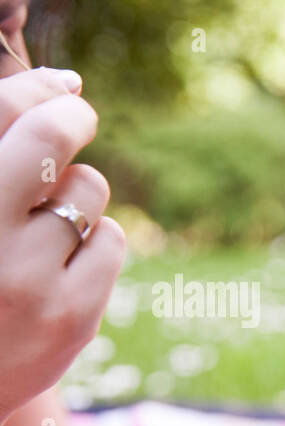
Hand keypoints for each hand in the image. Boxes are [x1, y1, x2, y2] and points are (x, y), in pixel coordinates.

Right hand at [0, 67, 126, 424]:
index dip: (39, 89)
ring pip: (88, 188)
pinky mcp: (70, 318)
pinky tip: (67, 259)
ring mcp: (23, 280)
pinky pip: (111, 238)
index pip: (0, 112)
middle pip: (48, 137)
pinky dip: (96, 237)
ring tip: (48, 220)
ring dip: (77, 191)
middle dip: (72, 116)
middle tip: (77, 114)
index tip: (63, 87)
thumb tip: (66, 86)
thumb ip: (5, 158)